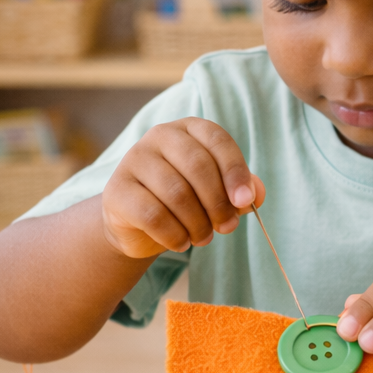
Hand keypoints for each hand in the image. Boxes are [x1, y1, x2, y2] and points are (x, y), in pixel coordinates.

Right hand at [100, 118, 263, 258]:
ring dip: (198, 224)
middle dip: (218, 203)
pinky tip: (180, 243)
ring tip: (203, 237)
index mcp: (188, 129)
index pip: (217, 140)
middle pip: (198, 166)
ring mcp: (134, 160)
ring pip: (177, 193)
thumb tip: (256, 194)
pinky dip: (174, 235)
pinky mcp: (117, 190)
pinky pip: (153, 216)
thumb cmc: (184, 202)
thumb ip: (240, 191)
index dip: (235, 171)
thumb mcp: (216, 193)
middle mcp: (159, 136)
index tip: (246, 201)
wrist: (137, 225)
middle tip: (227, 227)